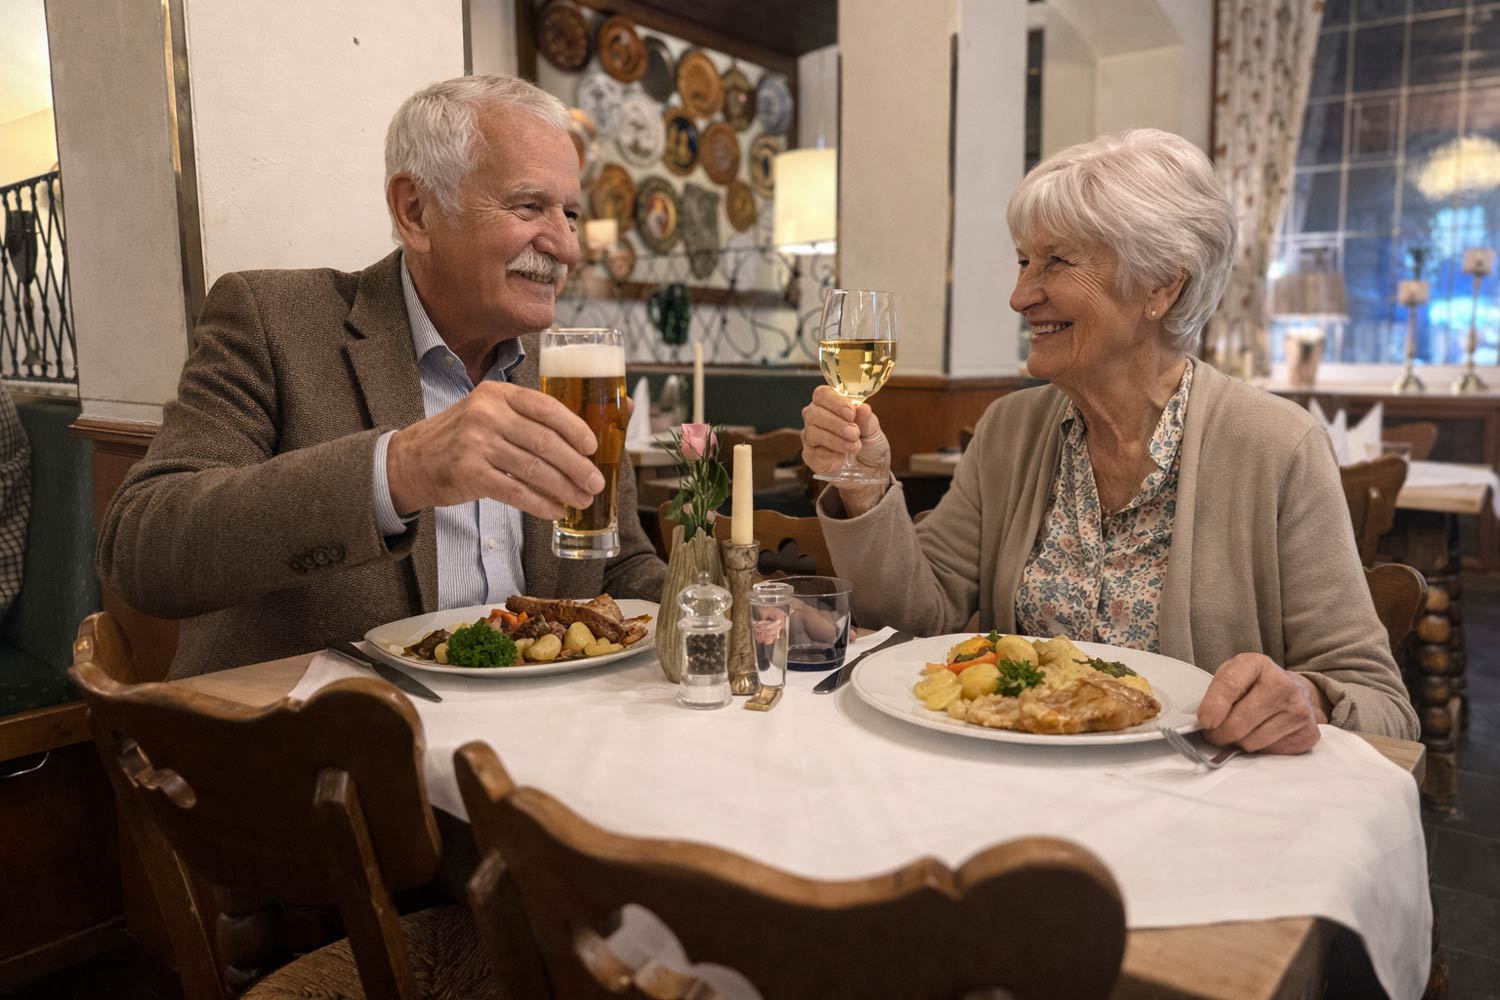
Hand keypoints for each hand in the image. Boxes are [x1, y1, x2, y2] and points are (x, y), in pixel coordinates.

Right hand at [386, 381, 603, 519]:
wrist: (411, 460)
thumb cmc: (460, 437)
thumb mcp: (488, 413)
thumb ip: (525, 418)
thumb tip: (578, 439)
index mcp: (497, 394)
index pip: (546, 407)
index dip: (575, 428)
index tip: (593, 447)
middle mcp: (487, 414)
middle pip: (545, 441)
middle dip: (577, 465)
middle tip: (596, 482)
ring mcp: (476, 444)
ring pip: (534, 468)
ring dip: (564, 488)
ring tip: (582, 499)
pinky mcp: (469, 474)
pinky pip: (516, 491)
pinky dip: (540, 504)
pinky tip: (556, 511)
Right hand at [800, 386, 890, 510]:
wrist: (872, 471)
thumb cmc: (870, 445)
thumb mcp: (874, 430)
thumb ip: (866, 419)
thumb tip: (862, 407)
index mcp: (831, 405)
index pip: (822, 394)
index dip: (835, 401)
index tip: (851, 412)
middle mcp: (817, 418)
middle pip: (813, 412)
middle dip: (835, 422)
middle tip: (854, 432)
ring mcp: (811, 437)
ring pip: (812, 432)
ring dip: (835, 439)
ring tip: (854, 446)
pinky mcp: (811, 456)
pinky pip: (814, 452)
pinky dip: (831, 454)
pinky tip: (844, 458)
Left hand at [1197, 653, 1326, 753]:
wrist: (1295, 692)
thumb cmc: (1255, 685)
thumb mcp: (1233, 675)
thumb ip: (1217, 693)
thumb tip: (1204, 723)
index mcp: (1257, 664)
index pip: (1230, 685)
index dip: (1213, 706)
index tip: (1204, 722)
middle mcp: (1283, 684)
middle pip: (1238, 723)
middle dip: (1219, 734)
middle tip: (1215, 734)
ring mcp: (1299, 709)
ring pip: (1251, 742)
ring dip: (1239, 742)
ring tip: (1242, 731)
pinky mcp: (1308, 733)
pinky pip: (1270, 753)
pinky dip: (1260, 748)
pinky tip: (1263, 735)